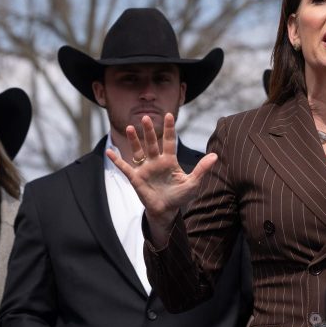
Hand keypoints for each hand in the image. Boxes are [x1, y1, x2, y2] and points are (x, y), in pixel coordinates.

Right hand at [104, 113, 215, 233]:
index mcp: (169, 160)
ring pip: (138, 151)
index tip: (169, 115)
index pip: (169, 141)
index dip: (169, 129)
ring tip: (130, 127)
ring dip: (133, 140)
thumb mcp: (193, 183)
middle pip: (151, 143)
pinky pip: (125, 167)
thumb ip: (202, 169)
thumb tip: (215, 156)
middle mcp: (155, 161)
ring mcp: (145, 168)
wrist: (166, 211)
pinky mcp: (136, 178)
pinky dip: (117, 160)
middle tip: (146, 118)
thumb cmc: (180, 196)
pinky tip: (110, 151)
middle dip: (149, 131)